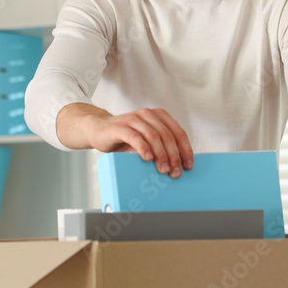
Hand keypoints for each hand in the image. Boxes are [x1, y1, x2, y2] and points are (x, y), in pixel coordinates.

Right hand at [58, 103, 193, 176]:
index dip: (185, 150)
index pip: (178, 132)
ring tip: (163, 170)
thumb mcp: (145, 141)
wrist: (98, 130)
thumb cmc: (124, 138)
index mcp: (158, 116)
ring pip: (153, 136)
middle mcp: (147, 114)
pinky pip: (135, 136)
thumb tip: (177, 167)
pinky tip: (148, 159)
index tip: (189, 165)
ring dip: (161, 155)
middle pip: (167, 136)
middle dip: (174, 156)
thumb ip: (159, 148)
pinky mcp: (120, 126)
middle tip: (175, 172)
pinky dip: (143, 148)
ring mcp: (133, 119)